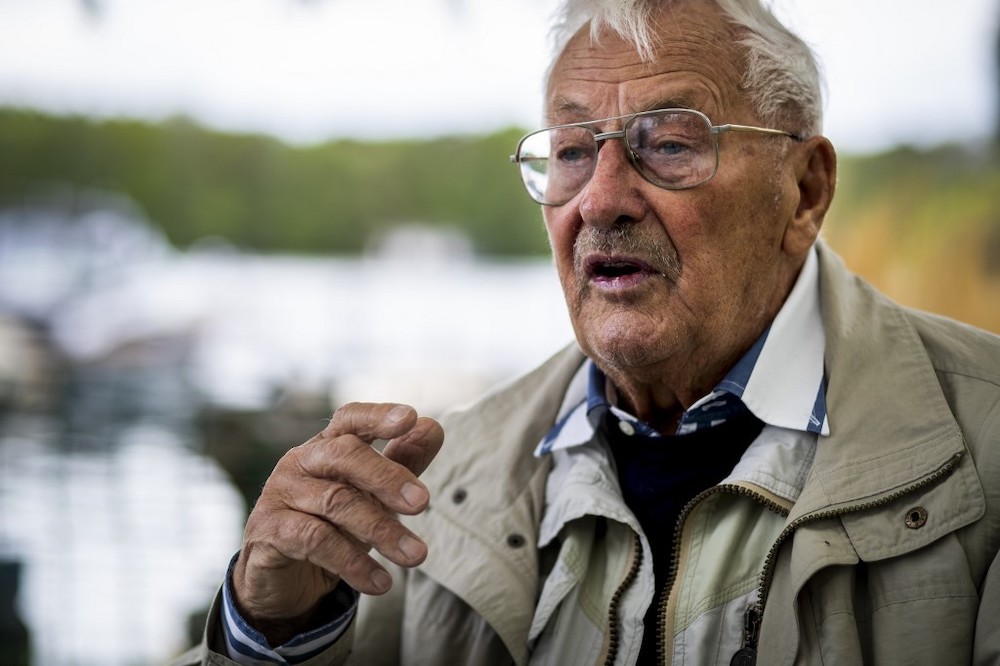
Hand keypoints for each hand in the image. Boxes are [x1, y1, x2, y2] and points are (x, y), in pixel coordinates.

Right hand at [231, 402, 444, 642]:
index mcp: (327, 446)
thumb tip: (433, 427)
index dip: (378, 416)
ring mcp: (280, 493)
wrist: (282, 578)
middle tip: (423, 503)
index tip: (409, 418)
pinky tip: (380, 582)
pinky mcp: (269, 530)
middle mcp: (300, 461)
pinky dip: (353, 563)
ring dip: (381, 530)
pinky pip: (315, 540)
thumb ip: (401, 462)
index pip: (350, 419)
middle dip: (388, 477)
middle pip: (345, 454)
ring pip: (336, 502)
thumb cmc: (331, 524)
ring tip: (416, 556)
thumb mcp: (370, 495)